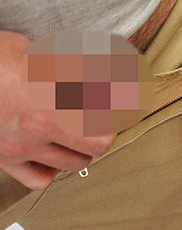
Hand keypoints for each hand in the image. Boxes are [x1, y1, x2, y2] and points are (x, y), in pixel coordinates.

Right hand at [0, 30, 114, 189]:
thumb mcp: (42, 50)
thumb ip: (76, 65)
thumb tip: (110, 67)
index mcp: (54, 93)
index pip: (110, 112)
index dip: (120, 104)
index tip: (121, 95)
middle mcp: (40, 125)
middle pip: (99, 143)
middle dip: (105, 127)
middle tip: (102, 113)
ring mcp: (21, 145)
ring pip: (75, 163)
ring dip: (84, 146)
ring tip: (79, 129)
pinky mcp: (2, 157)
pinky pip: (39, 179)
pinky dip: (52, 169)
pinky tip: (51, 152)